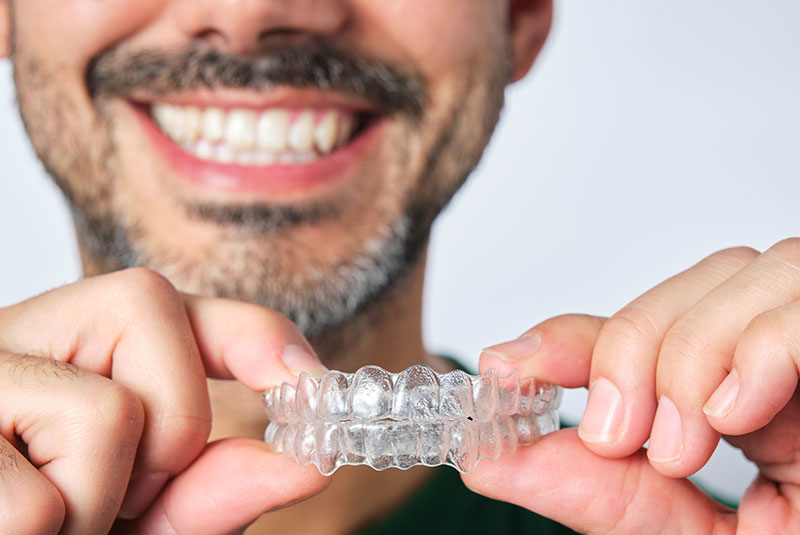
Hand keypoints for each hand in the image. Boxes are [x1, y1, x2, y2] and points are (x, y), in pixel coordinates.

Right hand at [0, 268, 328, 533]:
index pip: (160, 298)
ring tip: (57, 523)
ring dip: (101, 502)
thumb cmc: (58, 533)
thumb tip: (309, 462)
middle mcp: (12, 340)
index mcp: (65, 347)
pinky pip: (37, 500)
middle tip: (120, 495)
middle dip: (168, 428)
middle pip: (145, 317)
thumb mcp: (139, 514)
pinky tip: (16, 534)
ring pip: (104, 410)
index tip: (305, 381)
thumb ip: (212, 488)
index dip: (245, 327)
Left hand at [463, 239, 799, 533]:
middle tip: (617, 434)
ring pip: (751, 268)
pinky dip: (763, 343)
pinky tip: (734, 413)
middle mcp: (792, 359)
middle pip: (697, 282)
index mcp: (741, 399)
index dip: (568, 335)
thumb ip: (594, 494)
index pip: (643, 330)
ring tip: (682, 443)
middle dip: (633, 348)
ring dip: (692, 350)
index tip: (505, 367)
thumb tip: (486, 456)